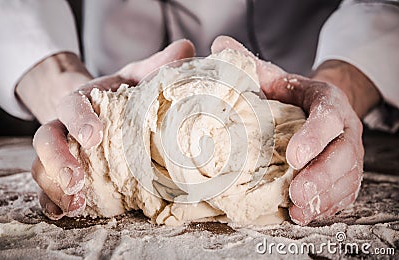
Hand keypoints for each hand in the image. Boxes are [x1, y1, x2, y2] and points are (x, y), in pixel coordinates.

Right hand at [32, 39, 194, 218]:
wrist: (102, 107)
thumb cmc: (123, 93)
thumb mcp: (138, 76)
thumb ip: (158, 65)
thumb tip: (186, 48)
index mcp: (82, 100)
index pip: (71, 105)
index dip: (79, 120)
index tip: (96, 136)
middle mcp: (65, 126)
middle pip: (46, 139)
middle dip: (58, 159)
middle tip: (77, 179)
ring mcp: (62, 150)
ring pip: (42, 166)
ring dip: (55, 186)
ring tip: (75, 204)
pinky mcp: (65, 171)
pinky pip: (49, 186)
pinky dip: (52, 200)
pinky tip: (63, 212)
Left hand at [211, 36, 378, 224]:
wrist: (317, 106)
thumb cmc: (291, 95)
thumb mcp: (274, 77)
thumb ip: (250, 64)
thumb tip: (219, 45)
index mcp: (327, 102)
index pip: (327, 118)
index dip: (314, 137)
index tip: (293, 155)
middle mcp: (343, 130)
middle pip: (343, 155)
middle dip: (322, 177)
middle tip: (297, 193)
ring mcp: (346, 154)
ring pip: (346, 178)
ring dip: (325, 197)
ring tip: (299, 211)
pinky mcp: (343, 173)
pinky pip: (344, 193)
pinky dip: (326, 207)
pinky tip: (305, 215)